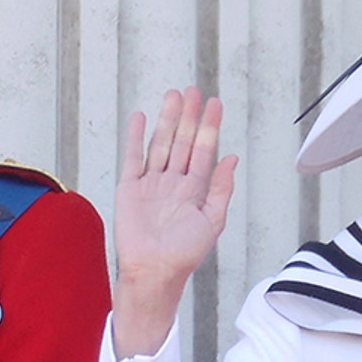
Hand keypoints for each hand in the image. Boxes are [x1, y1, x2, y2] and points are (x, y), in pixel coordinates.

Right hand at [112, 87, 238, 357]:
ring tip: (173, 96)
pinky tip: (140, 118)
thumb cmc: (184, 253)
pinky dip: (135, 137)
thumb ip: (221, 189)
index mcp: (195, 190)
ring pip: (161, 144)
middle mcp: (173, 182)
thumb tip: (231, 158)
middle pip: (183, 141)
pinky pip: (133, 158)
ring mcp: (151, 183)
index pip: (204, 151)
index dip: (210, 127)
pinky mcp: (130, 188)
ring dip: (167, 120)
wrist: (154, 270)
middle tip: (193, 90)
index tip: (214, 103)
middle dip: (189, 116)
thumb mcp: (212, 221)